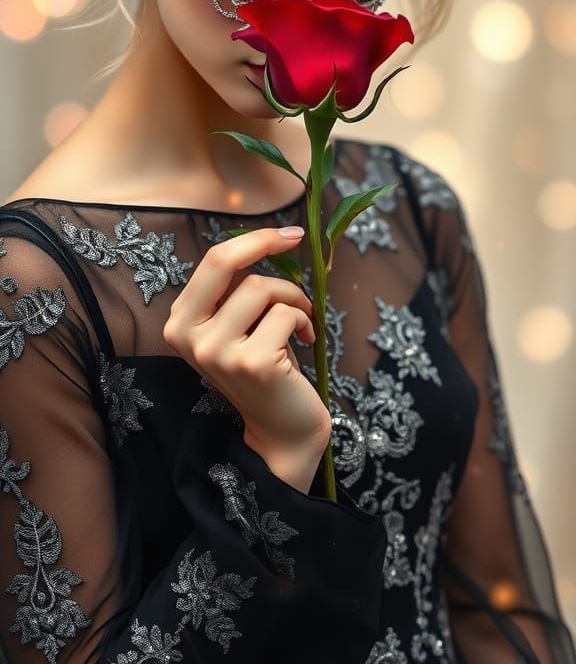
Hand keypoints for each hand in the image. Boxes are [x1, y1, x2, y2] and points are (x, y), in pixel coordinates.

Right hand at [162, 227, 331, 479]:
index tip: (287, 232)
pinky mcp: (251, 362)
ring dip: (293, 299)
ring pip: (262, 288)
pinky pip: (286, 314)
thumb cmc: (265, 369)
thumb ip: (236, 292)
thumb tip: (267, 239)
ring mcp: (217, 351)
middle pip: (225, 263)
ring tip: (301, 321)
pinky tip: (306, 341)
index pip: (212, 261)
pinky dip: (305, 321)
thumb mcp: (237, 327)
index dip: (252, 238)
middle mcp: (188, 336)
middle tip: (296, 239)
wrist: (281, 432)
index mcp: (180, 322)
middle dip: (265, 243)